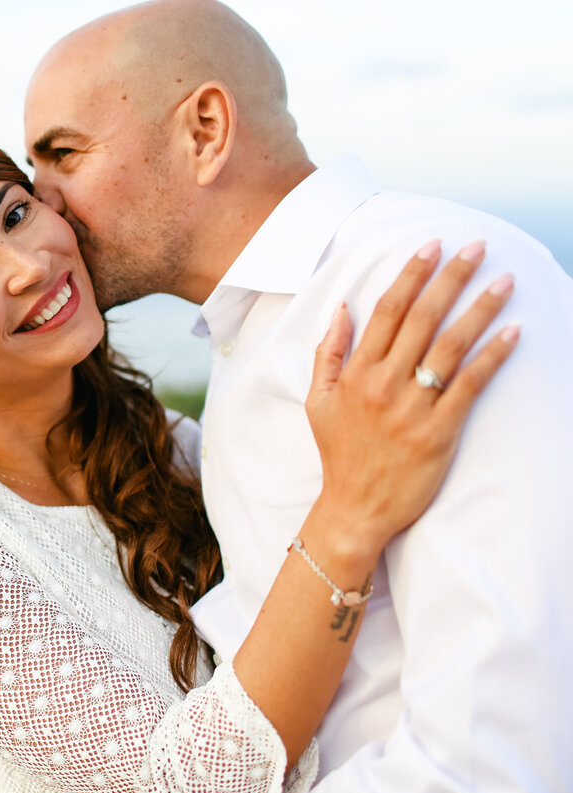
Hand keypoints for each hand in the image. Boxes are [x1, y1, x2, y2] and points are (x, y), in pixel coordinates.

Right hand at [305, 239, 517, 561]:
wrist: (354, 507)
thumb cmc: (339, 453)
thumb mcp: (317, 402)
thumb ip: (328, 354)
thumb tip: (342, 309)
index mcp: (355, 373)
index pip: (386, 311)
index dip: (410, 275)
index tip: (431, 247)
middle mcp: (382, 384)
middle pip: (422, 319)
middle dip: (451, 278)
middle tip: (477, 248)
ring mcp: (411, 408)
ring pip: (450, 346)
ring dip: (480, 308)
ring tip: (503, 281)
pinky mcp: (438, 431)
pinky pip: (469, 385)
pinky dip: (492, 357)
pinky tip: (512, 333)